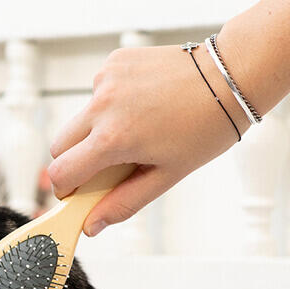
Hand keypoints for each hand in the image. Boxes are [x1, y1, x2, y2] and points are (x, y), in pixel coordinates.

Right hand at [48, 44, 245, 235]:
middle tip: (105, 165)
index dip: (65, 188)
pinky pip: (98, 92)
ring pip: (81, 117)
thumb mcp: (166, 175)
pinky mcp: (114, 62)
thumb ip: (123, 203)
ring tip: (137, 127)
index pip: (61, 172)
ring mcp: (105, 79)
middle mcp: (102, 106)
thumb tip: (91, 226)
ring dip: (96, 129)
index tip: (75, 194)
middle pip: (59, 145)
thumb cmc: (205, 128)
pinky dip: (112, 103)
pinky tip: (142, 103)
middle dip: (74, 160)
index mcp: (113, 139)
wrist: (230, 77)